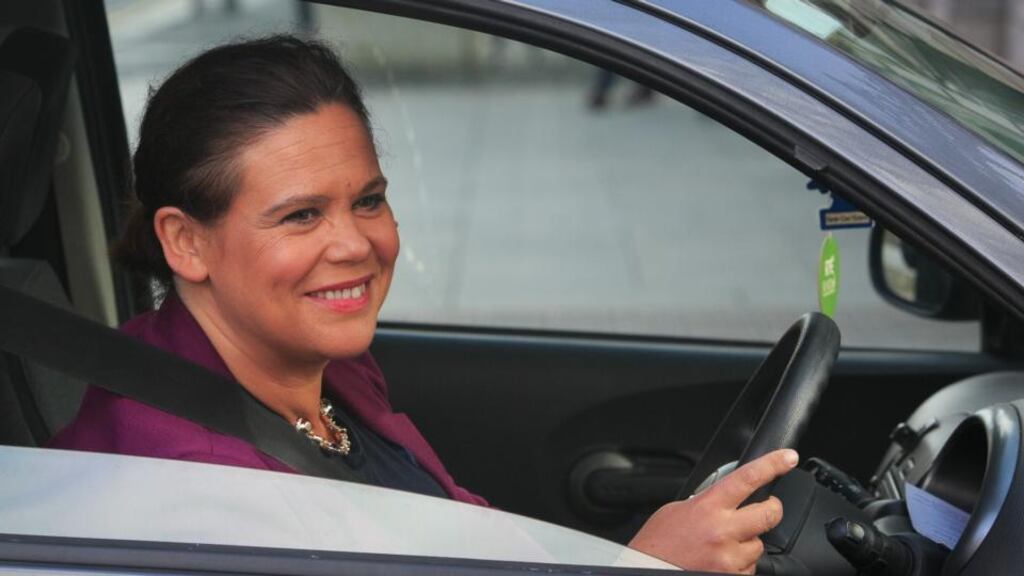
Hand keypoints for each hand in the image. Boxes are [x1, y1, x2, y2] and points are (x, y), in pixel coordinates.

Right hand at [628, 449, 798, 573]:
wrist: (645, 571)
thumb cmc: (657, 544)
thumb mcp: (677, 509)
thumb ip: (706, 501)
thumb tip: (727, 496)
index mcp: (707, 507)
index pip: (747, 478)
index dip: (772, 464)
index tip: (787, 458)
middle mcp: (722, 531)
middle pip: (769, 513)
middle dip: (770, 509)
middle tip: (764, 509)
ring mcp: (729, 558)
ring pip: (758, 545)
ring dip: (747, 543)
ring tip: (722, 545)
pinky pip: (749, 568)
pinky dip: (738, 564)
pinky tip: (719, 561)